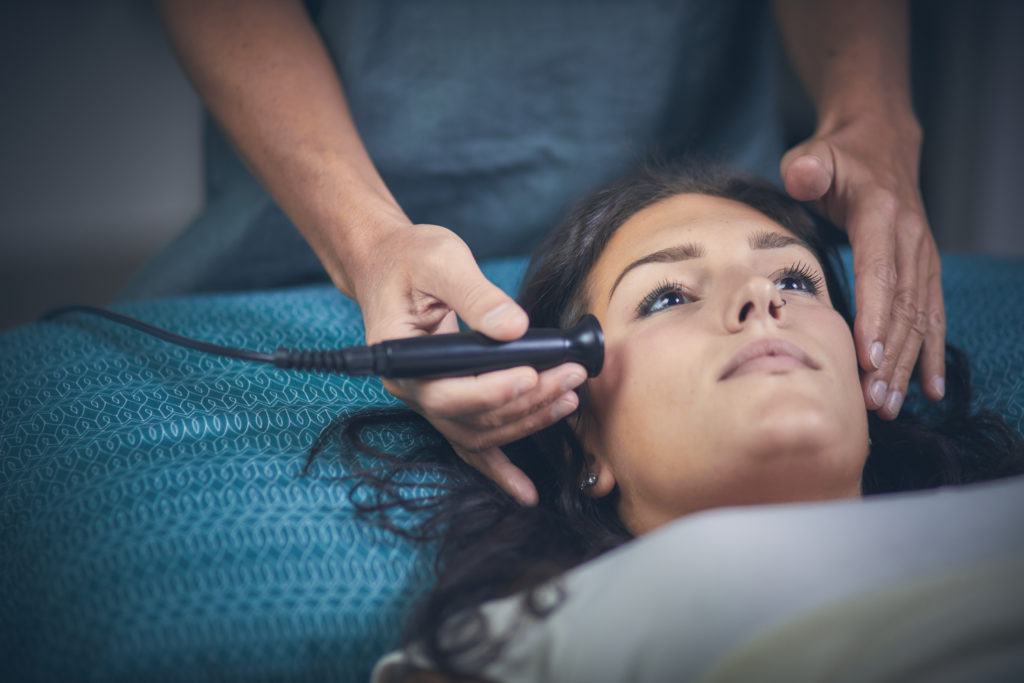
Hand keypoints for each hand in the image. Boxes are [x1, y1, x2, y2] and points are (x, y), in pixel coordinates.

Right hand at [350, 223, 586, 503]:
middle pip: (470, 416)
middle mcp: (412, 389)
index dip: (490, 390)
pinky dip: (499, 469)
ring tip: (568, 397)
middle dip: (525, 401)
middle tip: (570, 377)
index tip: (532, 374)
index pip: (445, 390)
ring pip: (479, 431)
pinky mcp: (449, 401)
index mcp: (400, 356)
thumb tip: (514, 327)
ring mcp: (429, 400)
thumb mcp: (440, 260)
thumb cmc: (408, 259)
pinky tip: (525, 491)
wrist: (388, 264)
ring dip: (527, 420)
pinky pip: (473, 443)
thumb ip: (475, 294)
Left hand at [781, 115, 945, 418]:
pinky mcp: (923, 270)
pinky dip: (931, 354)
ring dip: (907, 364)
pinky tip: (929, 390)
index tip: (867, 356)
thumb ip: (807, 166)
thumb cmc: (837, 157)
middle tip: (873, 400)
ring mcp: (922, 257)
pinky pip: (933, 316)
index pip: (880, 271)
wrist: (878, 144)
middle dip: (890, 357)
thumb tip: (803, 175)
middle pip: (904, 306)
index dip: (876, 315)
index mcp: (883, 215)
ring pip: (920, 319)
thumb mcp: (815, 154)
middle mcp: (911, 239)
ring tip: (890, 406)